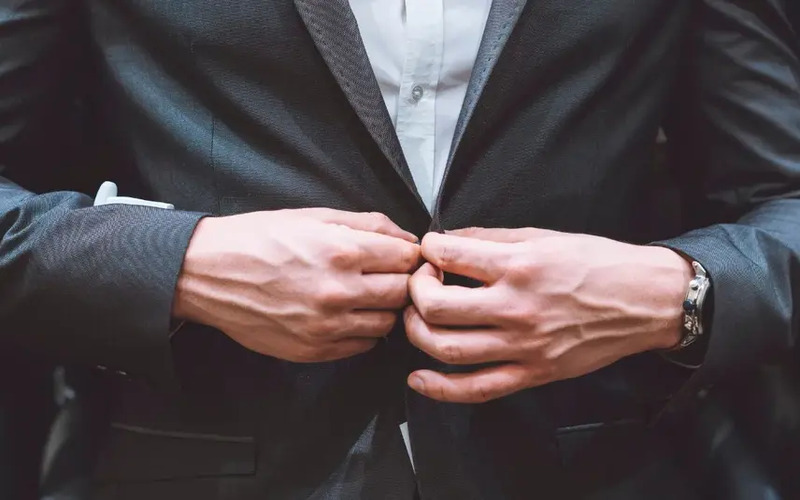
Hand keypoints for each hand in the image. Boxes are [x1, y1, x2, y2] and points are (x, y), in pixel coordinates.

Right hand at [174, 208, 419, 361]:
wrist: (208, 273)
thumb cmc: (258, 239)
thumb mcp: (315, 216)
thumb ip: (368, 224)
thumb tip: (406, 238)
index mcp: (342, 251)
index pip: (408, 260)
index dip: (410, 256)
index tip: (402, 257)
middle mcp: (339, 292)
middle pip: (403, 294)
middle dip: (402, 282)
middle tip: (386, 276)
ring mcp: (326, 326)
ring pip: (388, 324)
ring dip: (384, 309)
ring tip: (365, 295)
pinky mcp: (313, 350)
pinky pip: (362, 346)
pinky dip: (363, 331)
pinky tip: (348, 314)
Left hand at [405, 227, 692, 402]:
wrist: (646, 301)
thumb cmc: (600, 264)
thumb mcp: (544, 236)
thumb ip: (492, 239)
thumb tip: (450, 240)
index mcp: (520, 265)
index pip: (448, 256)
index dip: (428, 250)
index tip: (430, 251)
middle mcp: (517, 307)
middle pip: (435, 307)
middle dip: (414, 291)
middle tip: (422, 283)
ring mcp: (523, 345)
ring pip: (447, 348)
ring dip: (417, 332)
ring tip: (419, 318)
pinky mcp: (533, 373)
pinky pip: (477, 389)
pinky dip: (440, 388)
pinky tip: (419, 379)